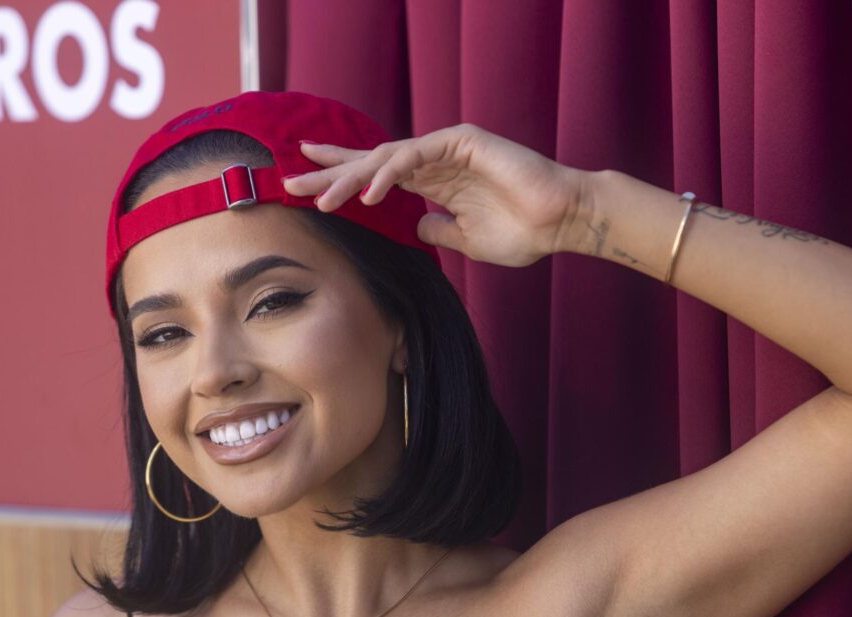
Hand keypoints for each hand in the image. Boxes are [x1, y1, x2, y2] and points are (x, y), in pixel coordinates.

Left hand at [282, 123, 590, 266]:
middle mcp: (435, 160)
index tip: (307, 185)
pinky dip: (390, 173)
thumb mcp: (468, 241)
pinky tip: (369, 193)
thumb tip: (414, 226)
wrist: (561, 223)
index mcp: (434, 181)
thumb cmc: (523, 232)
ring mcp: (448, 148)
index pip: (378, 175)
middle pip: (371, 161)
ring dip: (351, 178)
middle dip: (331, 171)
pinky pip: (416, 154)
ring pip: (386, 156)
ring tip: (322, 198)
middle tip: (291, 180)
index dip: (343, 177)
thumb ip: (438, 230)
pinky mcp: (463, 141)